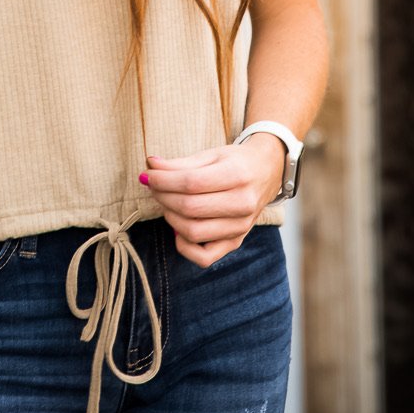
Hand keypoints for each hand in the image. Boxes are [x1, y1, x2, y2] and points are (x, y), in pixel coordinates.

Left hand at [139, 135, 285, 267]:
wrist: (266, 172)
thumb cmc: (235, 161)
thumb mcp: (210, 155)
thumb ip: (180, 163)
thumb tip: (150, 167)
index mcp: (236, 175)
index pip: (190, 183)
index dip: (163, 180)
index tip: (148, 175)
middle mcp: (242, 203)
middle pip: (190, 208)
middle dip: (163, 196)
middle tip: (153, 187)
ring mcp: (241, 227)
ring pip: (193, 232)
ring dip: (170, 217)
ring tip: (165, 202)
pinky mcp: (236, 242)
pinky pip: (205, 257)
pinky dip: (185, 247)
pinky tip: (178, 229)